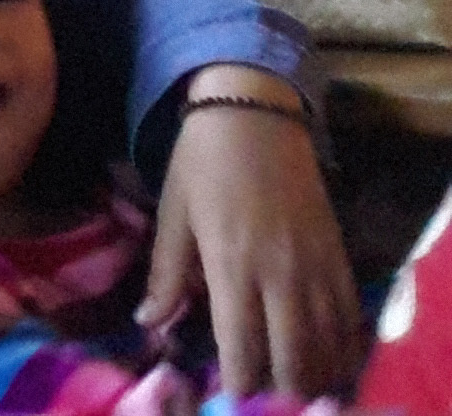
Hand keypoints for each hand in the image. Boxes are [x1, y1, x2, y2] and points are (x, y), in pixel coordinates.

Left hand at [141, 67, 358, 397]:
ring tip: (296, 385)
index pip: (242, 346)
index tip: (232, 395)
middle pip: (293, 356)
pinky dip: (342, 342)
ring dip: (315, 371)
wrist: (253, 112)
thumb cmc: (200, 163)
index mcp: (232, 265)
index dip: (240, 382)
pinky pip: (349, 312)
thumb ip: (168, 274)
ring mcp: (315, 263)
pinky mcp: (337, 250)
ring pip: (328, 341)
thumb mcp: (173, 215)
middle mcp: (280, 272)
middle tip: (265, 395)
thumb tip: (150, 323)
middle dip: (281, 388)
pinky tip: (328, 355)